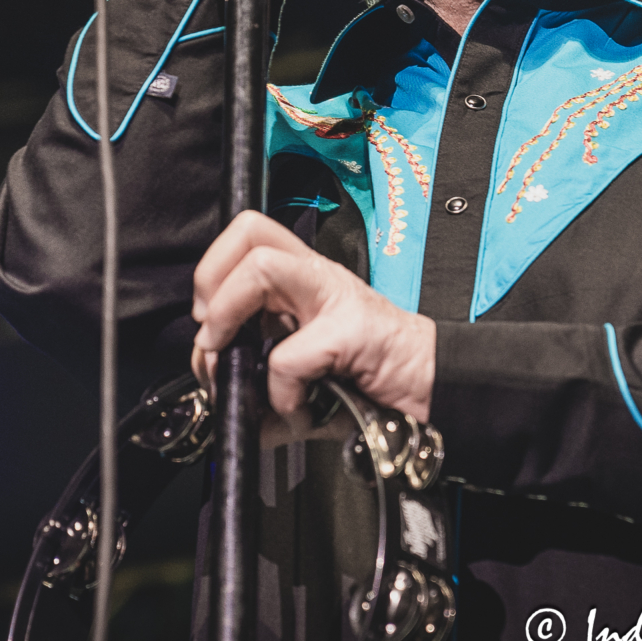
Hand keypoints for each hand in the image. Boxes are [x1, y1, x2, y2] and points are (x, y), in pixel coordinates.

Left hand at [190, 210, 435, 421]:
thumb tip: (225, 400)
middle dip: (211, 280)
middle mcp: (317, 278)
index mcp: (303, 280)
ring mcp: (335, 298)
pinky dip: (280, 394)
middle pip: (248, 232)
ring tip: (236, 359)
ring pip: (259, 268)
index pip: (248, 237)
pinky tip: (297, 408)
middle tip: (214, 329)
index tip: (208, 321)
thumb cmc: (372, 379)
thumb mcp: (303, 380)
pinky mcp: (350, 330)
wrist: (433, 388)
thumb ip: (261, 385)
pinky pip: (288, 356)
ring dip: (229, 317)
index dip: (213, 271)